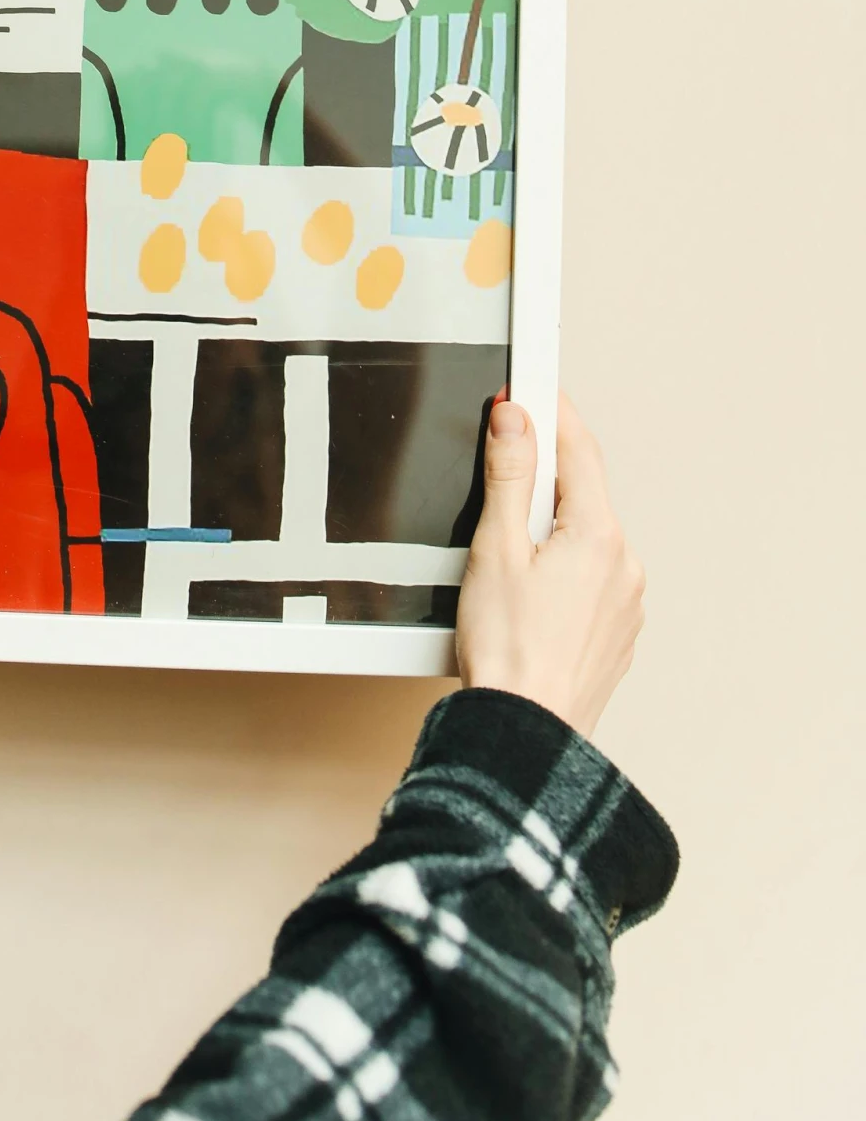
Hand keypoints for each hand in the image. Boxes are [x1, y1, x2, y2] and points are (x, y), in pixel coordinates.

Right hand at [456, 391, 645, 737]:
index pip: (579, 450)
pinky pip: (590, 578)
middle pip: (582, 493)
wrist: (525, 733)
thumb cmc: (508, 654)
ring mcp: (626, 602)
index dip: (551, 413)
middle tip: (497, 474)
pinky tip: (525, 594)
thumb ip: (507, 478)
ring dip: (549, 529)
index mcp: (599, 538)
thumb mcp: (495, 549)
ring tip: (503, 558)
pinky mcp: (616, 631)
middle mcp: (624, 566)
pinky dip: (560, 569)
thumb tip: (515, 419)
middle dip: (541, 478)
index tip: (530, 387)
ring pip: (586, 538)